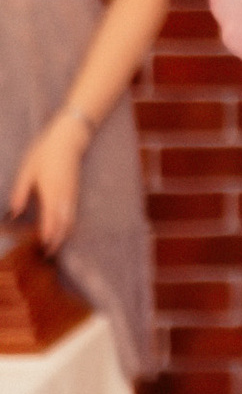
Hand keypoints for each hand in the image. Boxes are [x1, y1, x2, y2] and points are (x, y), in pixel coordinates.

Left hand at [8, 115, 85, 250]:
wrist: (69, 139)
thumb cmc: (44, 153)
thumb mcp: (27, 171)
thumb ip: (20, 193)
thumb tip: (13, 214)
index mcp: (50, 191)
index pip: (51, 219)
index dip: (49, 236)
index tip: (44, 249)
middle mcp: (64, 195)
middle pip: (65, 223)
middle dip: (58, 240)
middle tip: (49, 254)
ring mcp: (72, 193)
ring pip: (71, 219)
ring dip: (65, 234)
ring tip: (55, 246)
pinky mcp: (75, 191)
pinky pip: (73, 212)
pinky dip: (69, 224)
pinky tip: (64, 229)